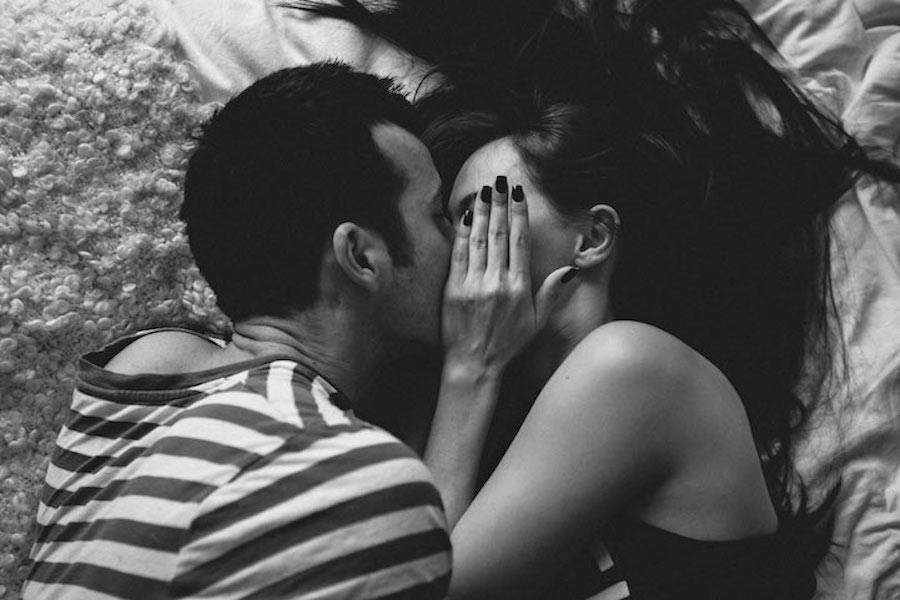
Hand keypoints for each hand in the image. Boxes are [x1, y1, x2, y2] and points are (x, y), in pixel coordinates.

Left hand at [441, 176, 575, 376]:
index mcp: (518, 287)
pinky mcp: (453, 289)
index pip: (519, 241)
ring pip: (478, 240)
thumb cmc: (508, 344)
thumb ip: (552, 293)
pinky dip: (462, 234)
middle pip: (499, 234)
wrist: (474, 364)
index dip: (518, 213)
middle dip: (499, 204)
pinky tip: (465, 216)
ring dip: (481, 212)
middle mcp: (496, 282)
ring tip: (483, 190)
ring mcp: (473, 284)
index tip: (517, 193)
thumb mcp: (538, 322)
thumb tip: (571, 269)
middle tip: (499, 180)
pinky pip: (458, 255)